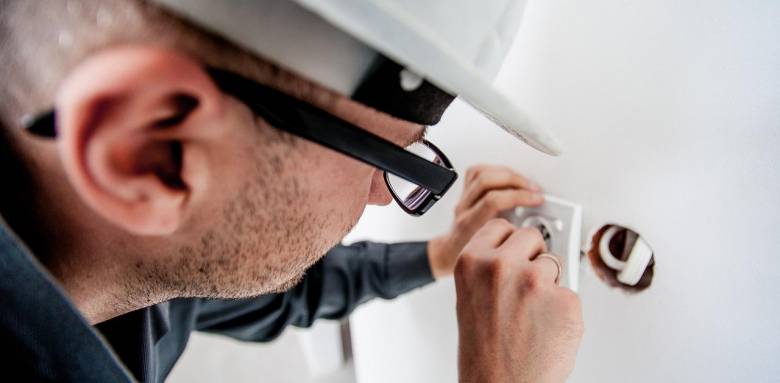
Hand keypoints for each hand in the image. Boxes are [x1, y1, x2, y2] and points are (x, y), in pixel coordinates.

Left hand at [428, 165, 543, 277]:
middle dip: (515, 181)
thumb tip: (540, 233)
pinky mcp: (464, 191)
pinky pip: (477, 171)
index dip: (519, 196)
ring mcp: (463, 199)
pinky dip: (496, 170)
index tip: (537, 199)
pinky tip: (508, 177)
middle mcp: (464, 209)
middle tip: (533, 189)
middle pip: (486, 181)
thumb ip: (512, 243)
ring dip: (507, 173)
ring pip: (481, 173)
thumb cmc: (470, 258)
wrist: (451, 254)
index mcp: (470, 225)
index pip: (493, 200)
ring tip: (524, 182)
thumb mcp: (494, 256)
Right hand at [454, 219, 583, 382]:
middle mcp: (502, 265)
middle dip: (532, 257)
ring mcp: (535, 281)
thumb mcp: (470, 296)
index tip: (513, 251)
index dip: (510, 242)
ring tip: (532, 313)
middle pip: (531, 237)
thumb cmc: (484, 350)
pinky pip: (570, 292)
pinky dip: (564, 310)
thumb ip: (489, 267)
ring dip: (549, 283)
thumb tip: (519, 252)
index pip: (501, 226)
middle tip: (525, 286)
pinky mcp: (565, 300)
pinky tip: (546, 328)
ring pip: (554, 263)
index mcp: (472, 261)